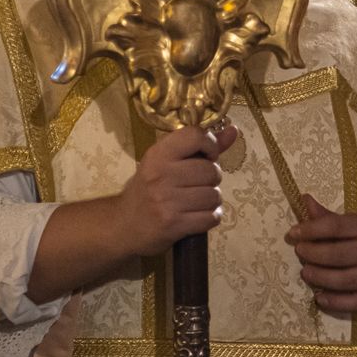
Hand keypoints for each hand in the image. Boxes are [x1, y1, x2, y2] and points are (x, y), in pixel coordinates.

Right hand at [117, 123, 237, 256]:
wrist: (122, 226)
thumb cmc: (148, 190)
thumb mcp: (166, 163)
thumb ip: (201, 147)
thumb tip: (234, 130)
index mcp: (158, 154)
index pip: (195, 135)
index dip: (210, 145)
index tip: (206, 156)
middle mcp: (161, 175)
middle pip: (211, 170)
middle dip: (211, 179)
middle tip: (197, 185)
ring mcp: (166, 201)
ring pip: (214, 195)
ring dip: (211, 201)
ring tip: (196, 202)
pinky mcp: (173, 224)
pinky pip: (211, 217)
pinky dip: (210, 218)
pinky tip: (196, 216)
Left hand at [285, 194, 356, 311]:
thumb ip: (332, 217)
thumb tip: (304, 200)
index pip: (337, 227)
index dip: (311, 230)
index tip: (293, 233)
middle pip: (339, 255)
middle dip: (313, 254)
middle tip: (300, 252)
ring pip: (345, 280)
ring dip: (320, 277)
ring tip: (305, 273)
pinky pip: (356, 302)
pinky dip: (335, 302)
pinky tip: (320, 297)